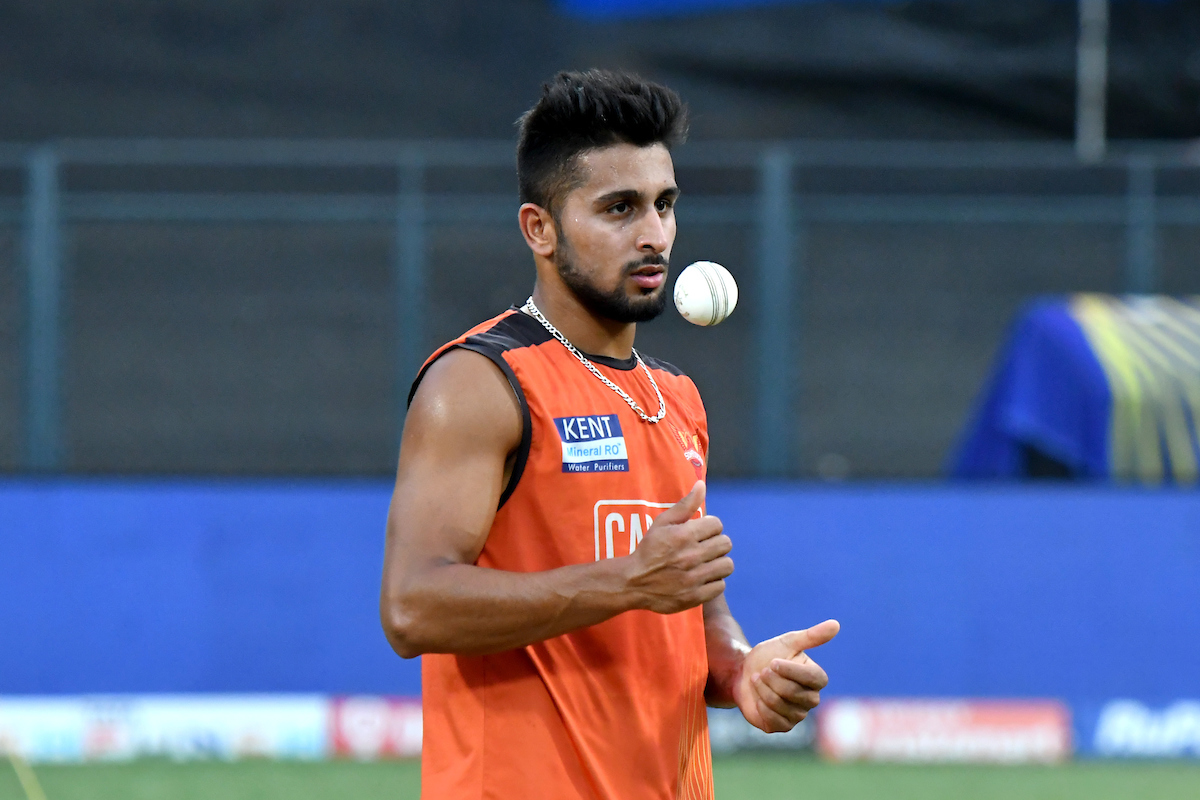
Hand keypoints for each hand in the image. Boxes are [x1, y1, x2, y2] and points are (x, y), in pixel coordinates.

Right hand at [625, 481, 733, 614]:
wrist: (633, 582)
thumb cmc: (649, 549)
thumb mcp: (662, 523)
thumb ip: (685, 504)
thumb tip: (701, 485)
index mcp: (684, 535)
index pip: (717, 524)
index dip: (710, 527)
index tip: (701, 533)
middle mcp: (691, 556)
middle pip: (725, 544)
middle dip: (716, 543)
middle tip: (705, 548)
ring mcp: (694, 578)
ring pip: (727, 565)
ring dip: (718, 563)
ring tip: (707, 563)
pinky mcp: (695, 596)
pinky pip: (720, 586)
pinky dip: (714, 582)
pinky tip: (702, 578)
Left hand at [733, 620, 838, 732]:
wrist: (743, 673)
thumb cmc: (768, 656)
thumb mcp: (787, 642)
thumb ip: (812, 636)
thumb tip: (835, 624)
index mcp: (817, 678)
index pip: (811, 678)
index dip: (788, 669)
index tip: (773, 661)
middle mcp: (812, 699)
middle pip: (791, 691)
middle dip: (770, 679)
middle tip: (763, 671)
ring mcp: (798, 714)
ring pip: (779, 704)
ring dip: (762, 689)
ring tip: (759, 681)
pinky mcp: (783, 726)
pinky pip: (772, 719)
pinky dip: (760, 705)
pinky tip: (758, 698)